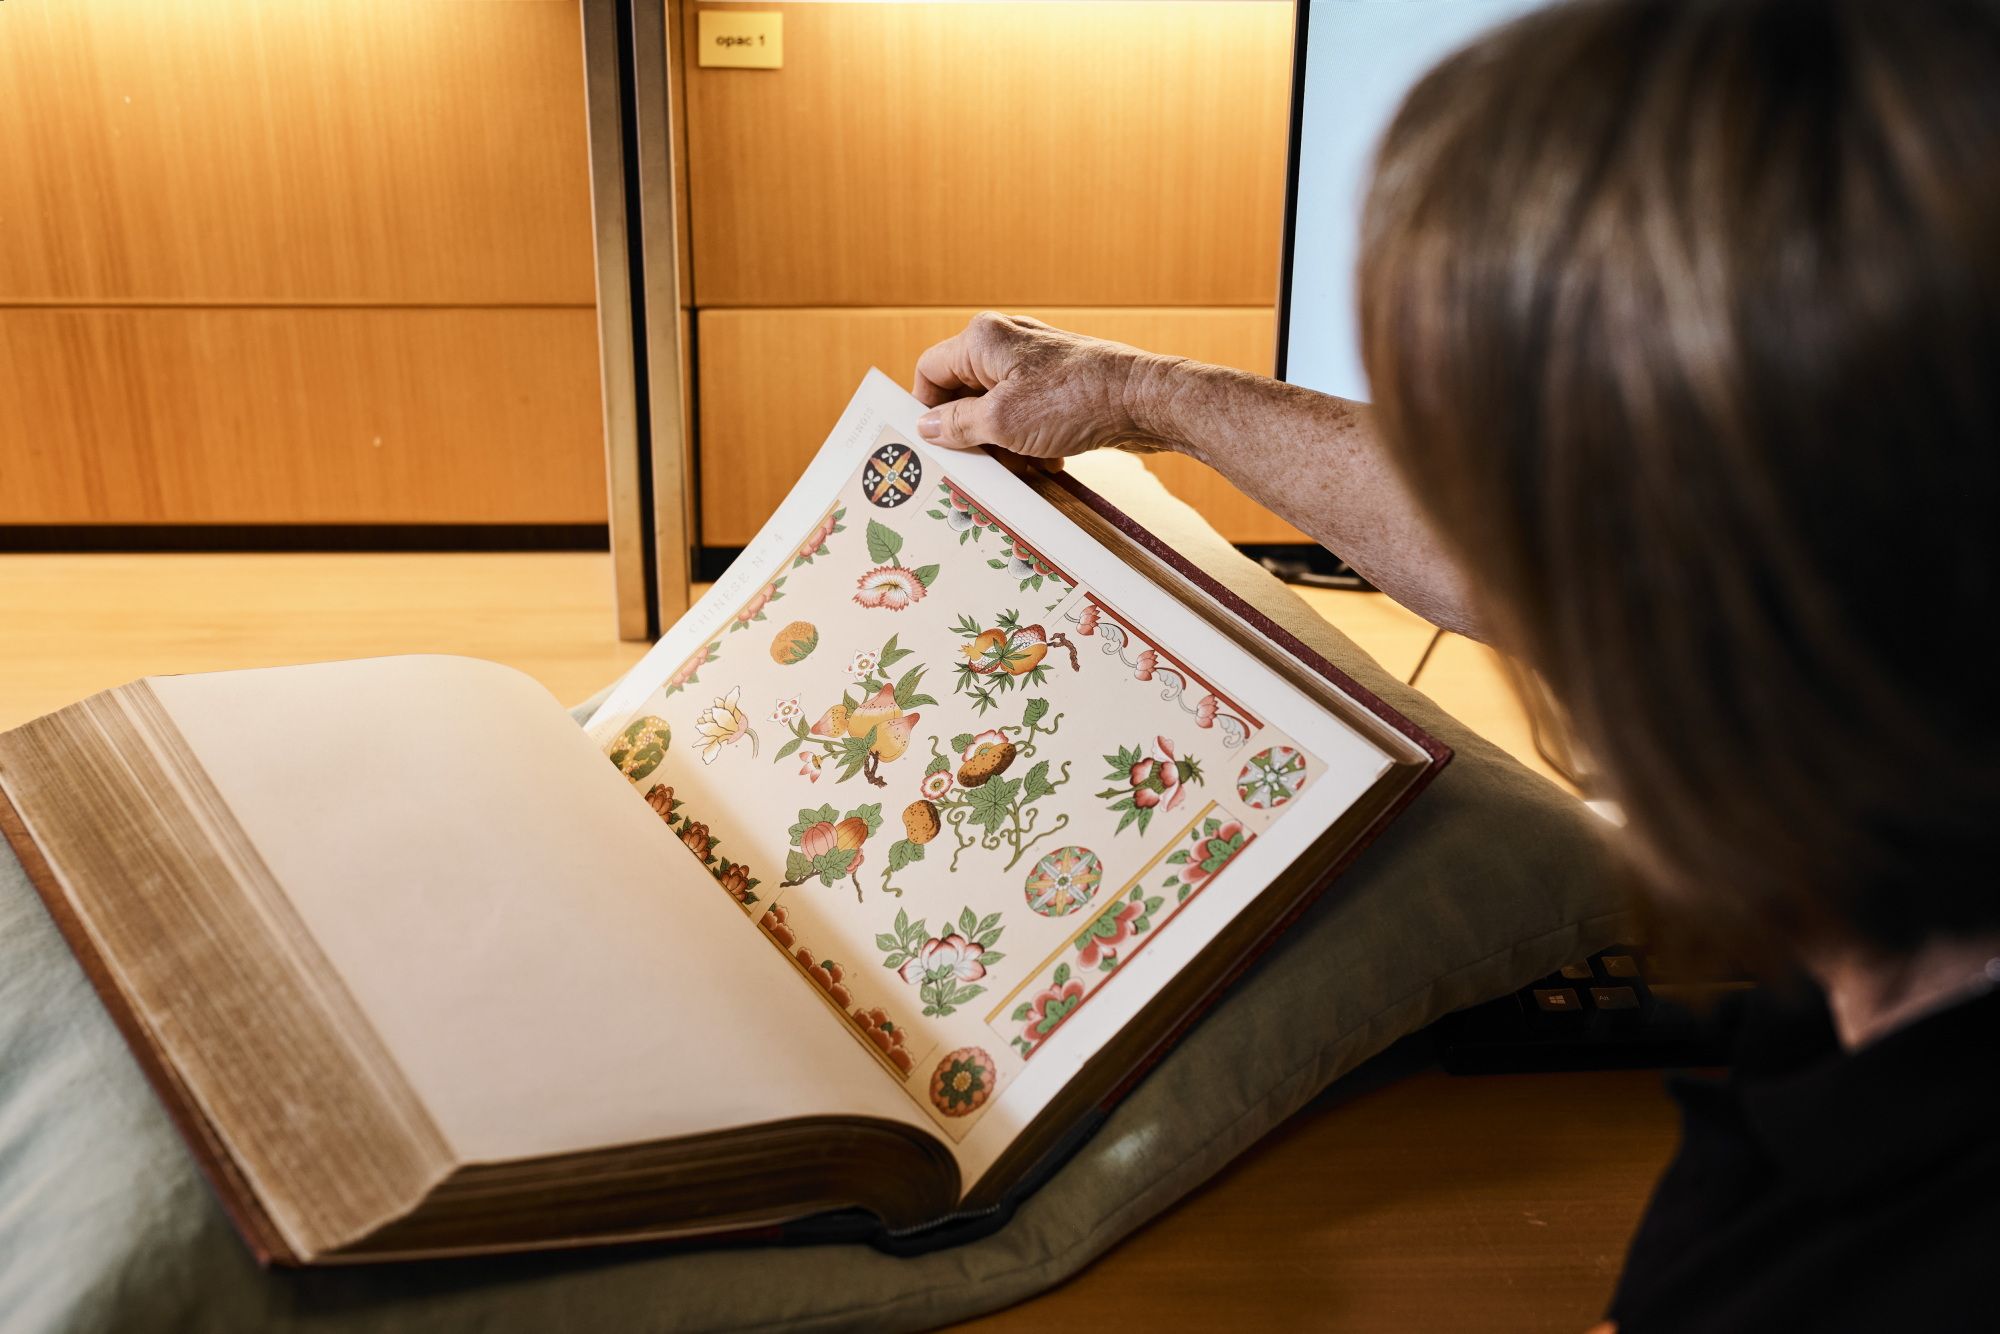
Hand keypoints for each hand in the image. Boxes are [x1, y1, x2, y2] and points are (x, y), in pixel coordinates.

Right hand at [912, 313, 1183, 459]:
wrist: (1144, 402)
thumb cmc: (1075, 401)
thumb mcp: (1003, 422)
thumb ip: (957, 424)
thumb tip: (926, 428)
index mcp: (983, 339)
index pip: (930, 371)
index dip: (926, 409)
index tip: (933, 444)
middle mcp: (1006, 343)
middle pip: (964, 392)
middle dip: (972, 433)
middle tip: (982, 462)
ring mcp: (1034, 362)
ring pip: (997, 408)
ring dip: (1003, 442)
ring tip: (1023, 464)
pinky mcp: (1057, 382)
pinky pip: (1026, 414)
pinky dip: (1029, 439)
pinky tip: (1046, 460)